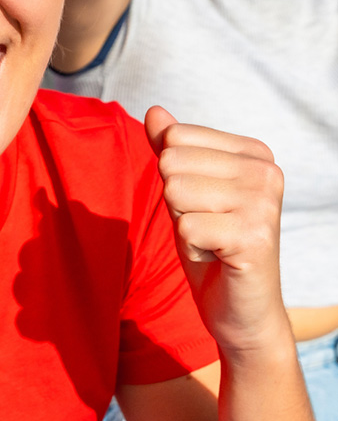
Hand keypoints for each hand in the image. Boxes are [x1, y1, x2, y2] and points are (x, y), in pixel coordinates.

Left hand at [144, 106, 288, 354]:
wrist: (240, 310)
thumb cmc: (209, 243)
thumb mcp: (183, 188)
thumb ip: (170, 148)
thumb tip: (154, 110)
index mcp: (254, 151)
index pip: (175, 138)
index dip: (174, 177)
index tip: (203, 204)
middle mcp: (267, 171)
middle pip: (171, 163)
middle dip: (176, 202)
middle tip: (205, 226)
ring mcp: (264, 203)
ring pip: (175, 192)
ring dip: (183, 224)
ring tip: (211, 240)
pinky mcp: (254, 237)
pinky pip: (184, 227)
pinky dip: (191, 248)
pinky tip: (217, 257)